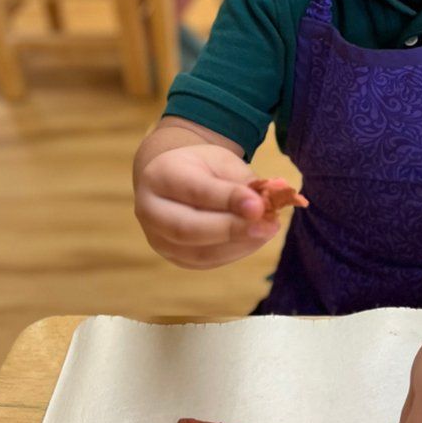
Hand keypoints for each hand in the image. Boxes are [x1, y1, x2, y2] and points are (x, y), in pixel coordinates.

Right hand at [134, 144, 280, 268]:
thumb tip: (270, 201)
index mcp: (160, 176)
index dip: (228, 199)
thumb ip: (242, 181)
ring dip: (240, 243)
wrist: (178, 180)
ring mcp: (159, 239)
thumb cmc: (203, 167)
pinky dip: (237, 251)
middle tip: (268, 224)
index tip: (259, 204)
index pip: (194, 191)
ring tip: (269, 228)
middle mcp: (151, 210)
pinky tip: (257, 237)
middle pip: (187, 229)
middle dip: (232, 229)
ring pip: (199, 252)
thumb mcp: (221, 161)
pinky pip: (208, 261)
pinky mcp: (174, 258)